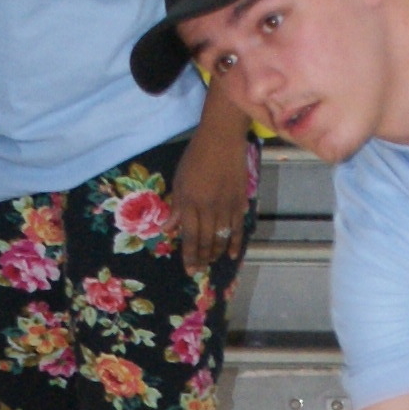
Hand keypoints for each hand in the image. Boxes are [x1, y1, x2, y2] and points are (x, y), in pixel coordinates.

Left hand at [170, 111, 255, 274]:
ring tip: (212, 262)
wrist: (221, 139)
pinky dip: (236, 243)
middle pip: (206, 241)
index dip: (189, 255)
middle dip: (202, 258)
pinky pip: (238, 228)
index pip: (189, 236)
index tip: (189, 270)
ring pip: (222, 238)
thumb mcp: (179, 180)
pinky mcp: (240, 202)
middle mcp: (208, 208)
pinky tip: (234, 255)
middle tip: (200, 270)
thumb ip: (176, 207)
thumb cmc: (196, 157)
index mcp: (189, 203)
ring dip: (217, 253)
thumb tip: (168, 229)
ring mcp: (226, 206)